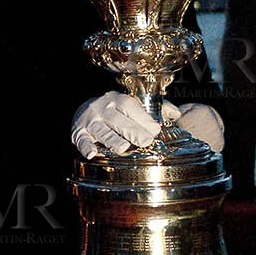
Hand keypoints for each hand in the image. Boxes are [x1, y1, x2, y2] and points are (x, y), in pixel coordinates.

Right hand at [72, 95, 224, 159]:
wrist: (82, 110)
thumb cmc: (115, 112)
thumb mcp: (131, 106)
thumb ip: (155, 110)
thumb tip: (176, 115)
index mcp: (117, 100)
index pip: (130, 106)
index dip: (142, 117)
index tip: (155, 129)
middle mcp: (103, 109)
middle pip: (117, 119)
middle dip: (131, 130)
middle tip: (145, 141)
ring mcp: (90, 122)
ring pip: (102, 131)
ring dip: (112, 139)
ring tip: (122, 149)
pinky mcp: (78, 134)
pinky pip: (82, 140)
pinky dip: (86, 147)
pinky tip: (92, 154)